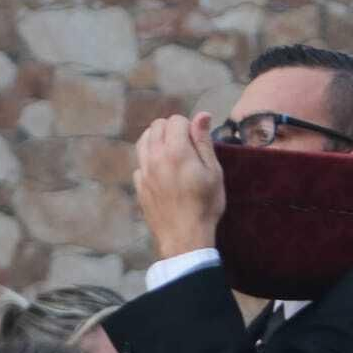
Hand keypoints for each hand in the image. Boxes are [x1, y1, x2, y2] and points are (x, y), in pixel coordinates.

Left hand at [135, 112, 224, 259]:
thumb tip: (202, 115)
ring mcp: (143, 171)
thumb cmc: (205, 205)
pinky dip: (149, 160)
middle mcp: (155, 157)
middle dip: (171, 129)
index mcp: (175, 150)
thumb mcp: (213, 172)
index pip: (175, 120)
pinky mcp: (138, 185)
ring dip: (157, 140)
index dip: (188, 126)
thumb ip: (204, 141)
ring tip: (172, 153)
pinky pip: (140, 162)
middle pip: (156, 126)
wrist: (184, 237)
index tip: (196, 141)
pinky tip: (163, 172)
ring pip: (143, 141)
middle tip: (186, 145)